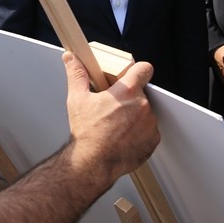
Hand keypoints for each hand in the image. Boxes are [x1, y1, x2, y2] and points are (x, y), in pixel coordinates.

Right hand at [63, 52, 157, 183]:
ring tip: (117, 126)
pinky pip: (149, 132)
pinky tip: (123, 138)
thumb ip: (77, 75)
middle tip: (113, 109)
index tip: (132, 75)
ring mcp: (150, 124)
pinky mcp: (152, 141)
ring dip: (135, 117)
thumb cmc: (87, 134)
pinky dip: (139, 134)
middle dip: (129, 99)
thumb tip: (71, 59)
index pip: (144, 69)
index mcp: (128, 91)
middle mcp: (143, 106)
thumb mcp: (78, 99)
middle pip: (141, 94)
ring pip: (145, 114)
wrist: (92, 163)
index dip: (138, 71)